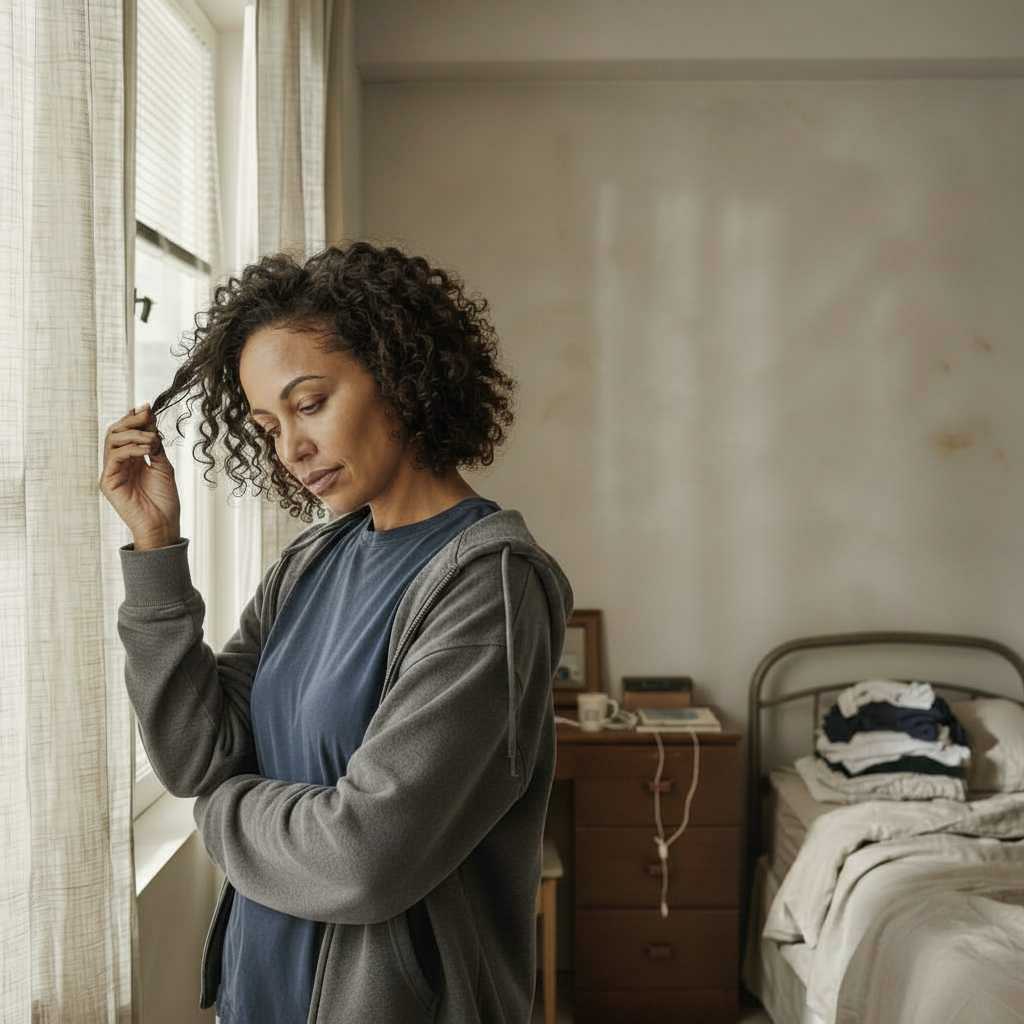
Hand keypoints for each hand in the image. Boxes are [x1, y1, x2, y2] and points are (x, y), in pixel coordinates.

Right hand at [99, 404, 180, 545]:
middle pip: (115, 432)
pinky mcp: (108, 481)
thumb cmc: (164, 500)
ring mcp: (111, 472)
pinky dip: (131, 448)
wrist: (163, 524)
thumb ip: (154, 444)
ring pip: (112, 440)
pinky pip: (114, 457)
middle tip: (147, 415)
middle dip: (132, 420)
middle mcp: (118, 463)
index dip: (135, 418)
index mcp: (131, 458)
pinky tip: (147, 449)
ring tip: (152, 439)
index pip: (126, 432)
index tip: (148, 408)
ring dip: (134, 434)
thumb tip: (150, 418)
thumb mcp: (163, 465)